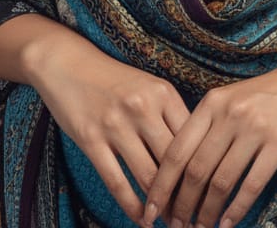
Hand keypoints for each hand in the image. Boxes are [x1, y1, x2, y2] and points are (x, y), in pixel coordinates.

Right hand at [27, 29, 191, 223]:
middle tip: (192, 216)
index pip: (192, 140)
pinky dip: (132, 206)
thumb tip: (195, 156)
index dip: (202, 170)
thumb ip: (170, 116)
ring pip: (148, 176)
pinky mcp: (91, 139)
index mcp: (163, 93)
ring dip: (160, 206)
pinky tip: (140, 218)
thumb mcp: (149, 87)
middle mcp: (143, 107)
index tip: (208, 193)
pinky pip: (116, 181)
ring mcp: (116, 124)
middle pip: (174, 161)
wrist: (68, 63)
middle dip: (185, 194)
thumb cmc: (114, 80)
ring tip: (169, 222)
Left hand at [142, 34, 276, 227]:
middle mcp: (230, 114)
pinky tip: (228, 224)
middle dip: (181, 204)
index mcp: (213, 102)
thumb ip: (210, 125)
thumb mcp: (235, 99)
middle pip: (195, 170)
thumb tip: (184, 168)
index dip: (161, 183)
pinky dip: (235, 209)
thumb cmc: (273, 93)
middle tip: (175, 226)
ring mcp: (255, 128)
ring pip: (220, 181)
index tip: (151, 208)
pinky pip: (251, 184)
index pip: (177, 149)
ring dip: (206, 212)